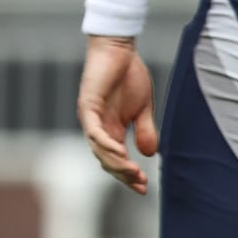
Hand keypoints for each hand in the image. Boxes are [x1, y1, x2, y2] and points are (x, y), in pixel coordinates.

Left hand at [75, 34, 157, 194]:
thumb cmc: (129, 75)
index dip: (127, 175)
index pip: (116, 159)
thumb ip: (145, 130)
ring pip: (98, 149)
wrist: (119, 49)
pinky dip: (104, 143)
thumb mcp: (143, 108)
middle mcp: (98, 126)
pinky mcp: (88, 104)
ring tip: (132, 172)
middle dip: (122, 174)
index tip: (143, 188)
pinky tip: (120, 152)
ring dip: (115, 163)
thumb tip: (149, 154)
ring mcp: (91, 116)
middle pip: (105, 159)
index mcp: (111, 129)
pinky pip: (93, 130)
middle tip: (140, 184)